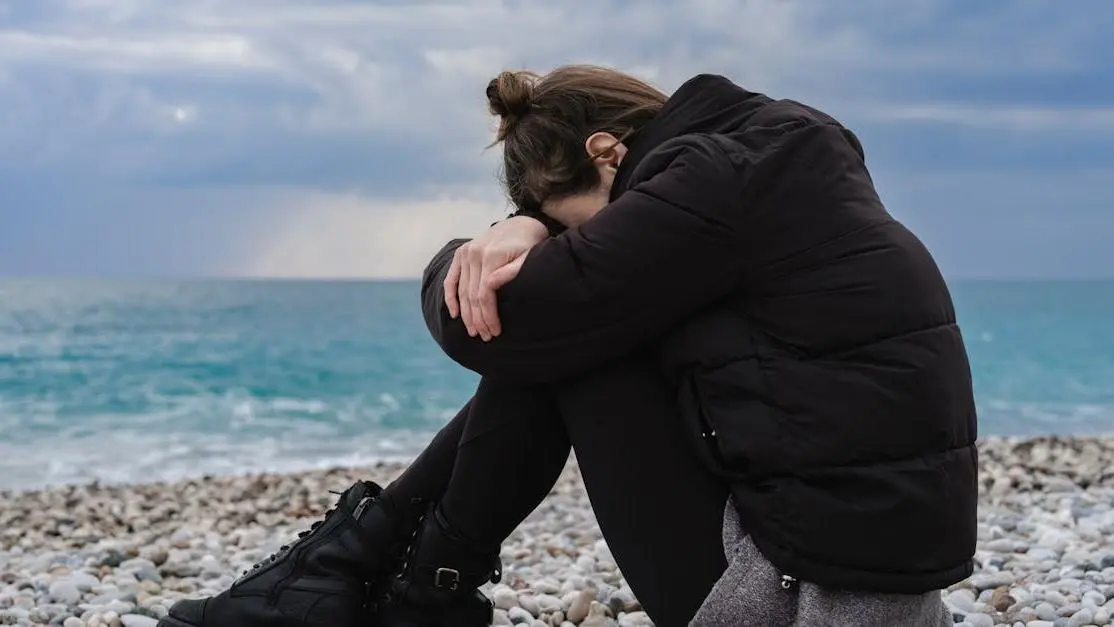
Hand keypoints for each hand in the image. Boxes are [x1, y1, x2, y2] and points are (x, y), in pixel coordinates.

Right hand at [444, 216, 547, 340]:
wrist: (522, 224)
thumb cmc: (529, 246)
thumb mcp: (528, 258)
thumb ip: (512, 271)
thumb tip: (492, 285)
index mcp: (491, 256)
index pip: (484, 294)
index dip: (488, 315)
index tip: (495, 331)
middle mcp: (474, 254)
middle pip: (471, 295)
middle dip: (478, 319)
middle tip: (485, 337)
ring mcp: (465, 253)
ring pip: (461, 290)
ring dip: (466, 314)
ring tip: (474, 331)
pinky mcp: (461, 253)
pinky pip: (451, 279)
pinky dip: (450, 297)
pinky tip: (454, 314)